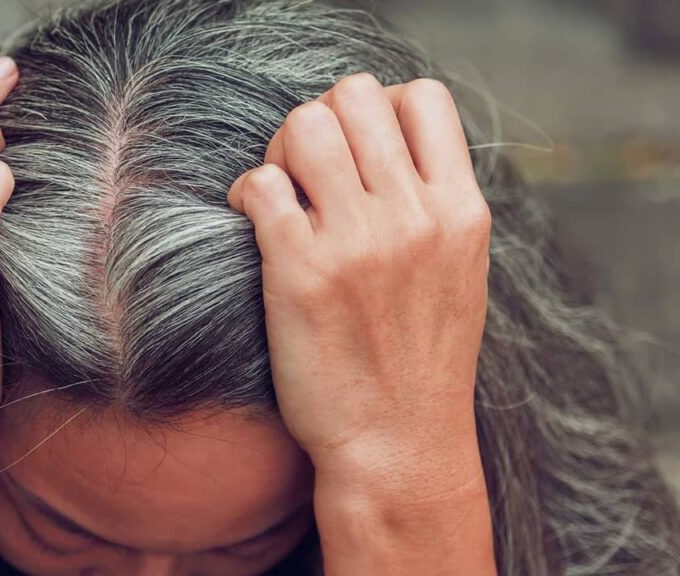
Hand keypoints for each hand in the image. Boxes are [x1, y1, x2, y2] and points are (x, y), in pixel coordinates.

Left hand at [227, 72, 491, 492]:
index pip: (422, 96)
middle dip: (323, 121)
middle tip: (309, 170)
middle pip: (354, 96)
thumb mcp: (458, 271)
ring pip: (304, 125)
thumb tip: (385, 143)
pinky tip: (253, 221)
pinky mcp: (299, 271)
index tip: (359, 149)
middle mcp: (414, 216)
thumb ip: (435, 203)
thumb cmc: (421, 361)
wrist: (398, 446)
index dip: (380, 106)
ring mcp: (357, 242)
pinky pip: (260, 184)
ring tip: (281, 191)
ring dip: (282, 150)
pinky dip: (246, 191)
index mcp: (461, 211)